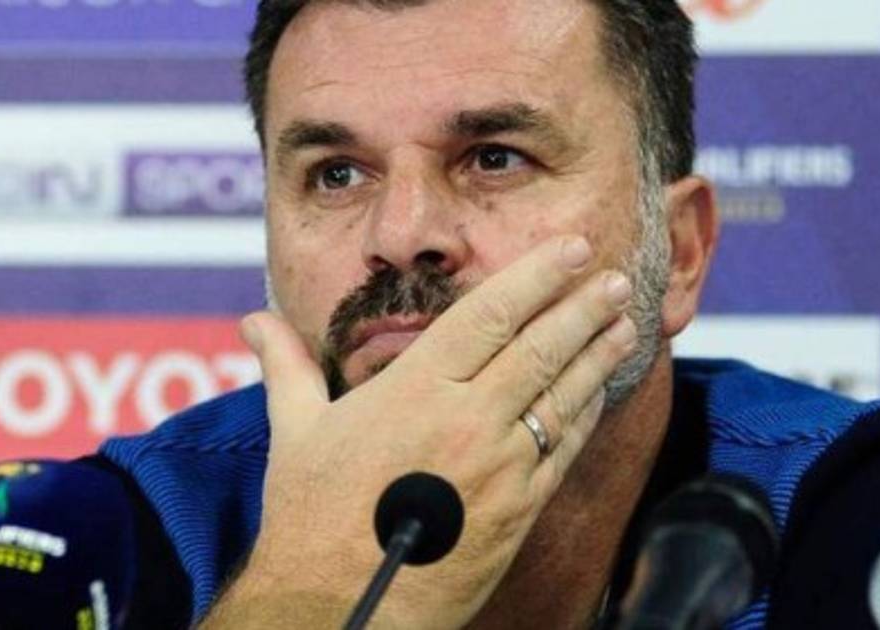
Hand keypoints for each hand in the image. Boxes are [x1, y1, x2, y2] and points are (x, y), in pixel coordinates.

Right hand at [209, 236, 637, 628]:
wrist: (343, 608)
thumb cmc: (312, 519)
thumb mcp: (296, 432)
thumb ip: (286, 366)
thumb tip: (254, 321)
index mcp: (414, 391)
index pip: (488, 316)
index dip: (536, 276)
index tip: (570, 249)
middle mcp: (465, 421)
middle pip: (539, 348)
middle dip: (583, 307)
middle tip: (618, 277)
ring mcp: (500, 468)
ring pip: (561, 396)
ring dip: (598, 355)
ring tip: (625, 323)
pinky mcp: (519, 510)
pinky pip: (562, 450)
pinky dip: (585, 413)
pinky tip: (598, 391)